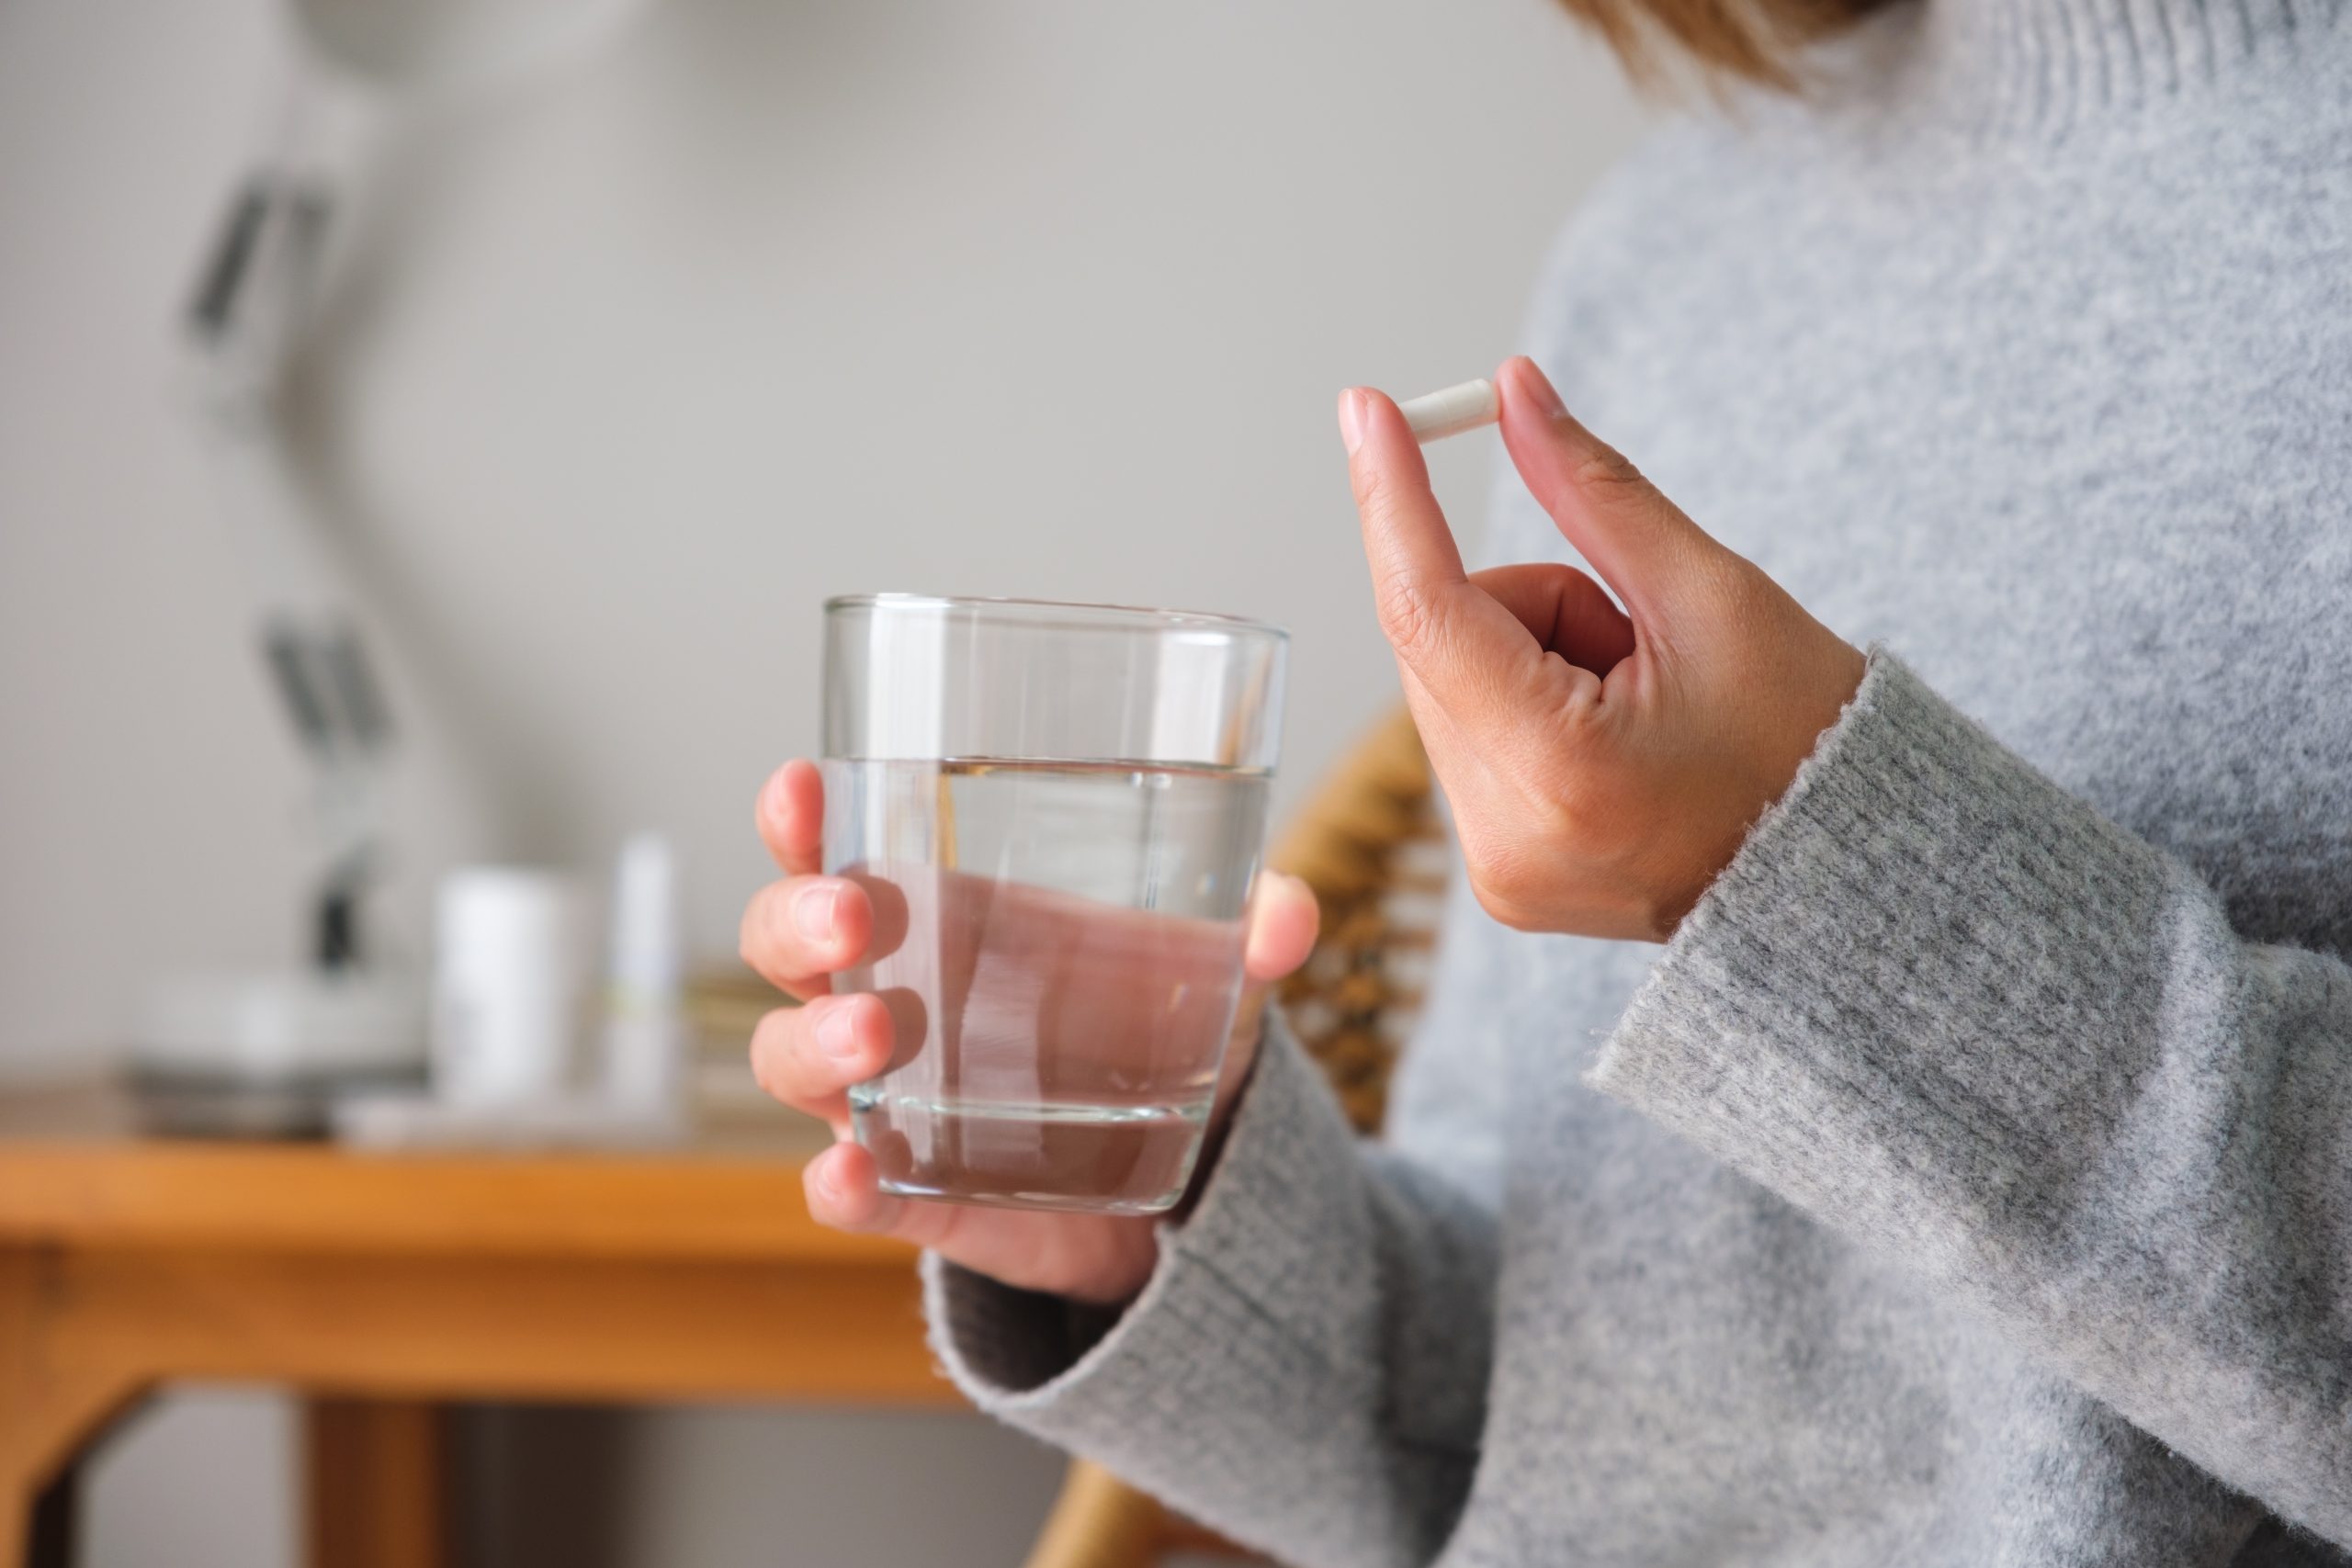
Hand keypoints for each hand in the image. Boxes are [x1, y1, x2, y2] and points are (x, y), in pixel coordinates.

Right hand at [739, 759, 1318, 1304]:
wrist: (1179, 1190)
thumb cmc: (1154, 1036)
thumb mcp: (1209, 977)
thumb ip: (1248, 936)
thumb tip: (1287, 914)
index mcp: (937, 915)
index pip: (834, 849)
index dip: (801, 817)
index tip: (804, 785)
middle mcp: (887, 997)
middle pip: (786, 945)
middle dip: (798, 921)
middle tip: (854, 916)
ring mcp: (889, 1100)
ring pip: (793, 1061)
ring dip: (812, 1043)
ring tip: (874, 1035)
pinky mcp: (916, 1194)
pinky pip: (846, 1192)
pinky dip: (837, 1186)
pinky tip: (850, 1173)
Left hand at [1339, 357, 1864, 941]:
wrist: (1854, 878)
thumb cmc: (1808, 738)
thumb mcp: (1713, 595)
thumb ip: (1593, 493)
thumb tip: (1510, 390)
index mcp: (1562, 770)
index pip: (1428, 610)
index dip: (1393, 498)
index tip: (1367, 407)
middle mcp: (1504, 839)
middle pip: (1437, 644)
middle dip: (1525, 605)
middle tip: (1633, 638)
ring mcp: (1497, 871)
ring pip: (1449, 687)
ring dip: (1527, 659)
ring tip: (1643, 704)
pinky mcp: (1500, 879)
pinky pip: (1468, 743)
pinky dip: (1527, 710)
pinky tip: (1616, 743)